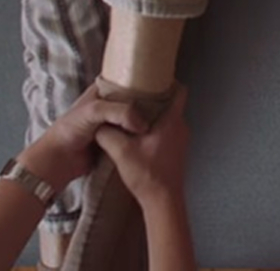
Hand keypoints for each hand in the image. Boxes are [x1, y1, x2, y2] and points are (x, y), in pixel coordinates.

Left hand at [18, 83, 154, 191]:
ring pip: (136, 119)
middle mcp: (111, 104)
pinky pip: (133, 136)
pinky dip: (142, 137)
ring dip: (147, 122)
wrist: (59, 160)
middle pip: (136, 100)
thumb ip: (121, 112)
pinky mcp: (117, 141)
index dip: (144, 81)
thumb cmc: (71, 129)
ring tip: (167, 122)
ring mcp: (114, 123)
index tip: (164, 84)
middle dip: (150, 103)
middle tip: (169, 106)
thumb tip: (144, 124)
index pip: (128, 80)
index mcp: (103, 90)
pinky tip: (156, 137)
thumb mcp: (95, 111)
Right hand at [96, 88, 191, 209]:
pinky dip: (156, 129)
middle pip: (171, 103)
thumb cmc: (146, 174)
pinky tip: (139, 135)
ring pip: (169, 118)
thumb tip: (98, 123)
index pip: (179, 90)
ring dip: (154, 115)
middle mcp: (181, 127)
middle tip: (136, 94)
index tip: (152, 77)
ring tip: (133, 113)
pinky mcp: (177, 152)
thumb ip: (107, 133)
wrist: (163, 202)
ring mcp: (181, 140)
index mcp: (172, 121)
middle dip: (155, 97)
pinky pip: (168, 132)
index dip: (168, 81)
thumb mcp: (120, 151)